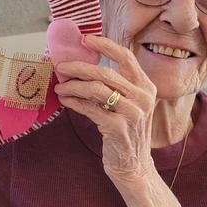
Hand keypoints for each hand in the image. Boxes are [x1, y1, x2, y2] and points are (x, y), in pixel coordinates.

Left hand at [54, 35, 156, 186]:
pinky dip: (74, 102)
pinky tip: (65, 100)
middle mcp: (143, 98)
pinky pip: (90, 109)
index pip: (126, 57)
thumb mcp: (128, 106)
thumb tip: (83, 67)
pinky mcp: (118, 128)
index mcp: (147, 87)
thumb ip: (114, 87)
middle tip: (61, 66)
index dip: (105, 45)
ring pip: (96, 89)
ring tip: (59, 87)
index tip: (85, 39)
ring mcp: (132, 114)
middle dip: (78, 67)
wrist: (134, 167)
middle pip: (105, 72)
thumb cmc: (126, 133)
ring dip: (73, 86)